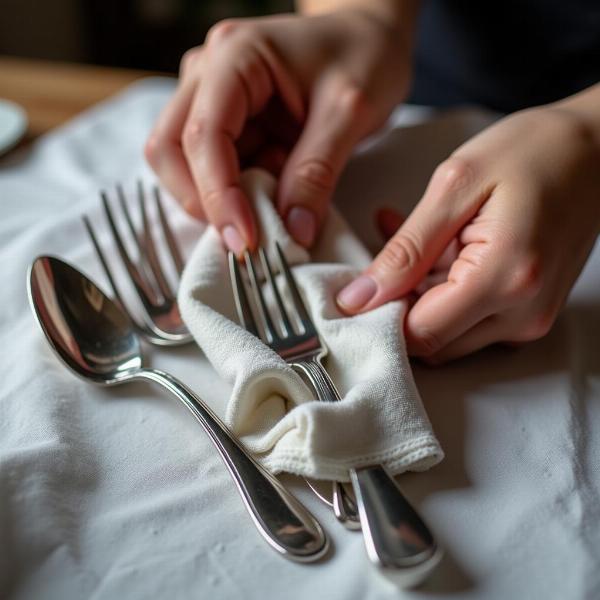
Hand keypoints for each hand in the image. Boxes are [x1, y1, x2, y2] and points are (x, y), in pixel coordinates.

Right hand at [145, 8, 414, 252]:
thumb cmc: (364, 56)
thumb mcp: (351, 111)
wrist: (369, 38)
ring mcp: (211, 98)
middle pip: (170, 150)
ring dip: (220, 199)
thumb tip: (293, 232)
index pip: (203, 134)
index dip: (218, 195)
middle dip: (204, 201)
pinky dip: (237, 194)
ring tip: (272, 201)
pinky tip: (274, 189)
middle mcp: (208, 74)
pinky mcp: (226, 123)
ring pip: (184, 165)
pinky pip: (214, 169)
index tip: (247, 241)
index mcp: (235, 56)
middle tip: (248, 235)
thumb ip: (317, 172)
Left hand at [337, 103, 599, 362]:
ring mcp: (530, 317)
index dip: (380, 314)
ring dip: (419, 293)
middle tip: (387, 252)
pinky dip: (443, 288)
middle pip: (432, 342)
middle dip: (399, 302)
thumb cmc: (534, 151)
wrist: (598, 149)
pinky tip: (437, 245)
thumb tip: (361, 297)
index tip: (360, 285)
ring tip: (412, 235)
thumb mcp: (455, 187)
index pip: (419, 334)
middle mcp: (522, 313)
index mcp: (504, 278)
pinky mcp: (528, 310)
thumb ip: (404, 250)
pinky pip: (469, 317)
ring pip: (447, 333)